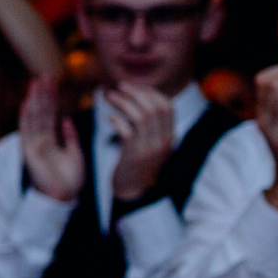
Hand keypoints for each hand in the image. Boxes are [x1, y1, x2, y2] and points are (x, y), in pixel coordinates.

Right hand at [19, 76, 83, 202]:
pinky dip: (26, 116)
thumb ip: (70, 137)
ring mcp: (32, 145)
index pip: (48, 115)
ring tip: (38, 82)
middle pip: (39, 113)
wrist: (64, 198)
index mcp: (49, 141)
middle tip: (45, 75)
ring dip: (36, 100)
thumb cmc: (69, 179)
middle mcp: (38, 140)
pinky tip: (28, 102)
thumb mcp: (74, 153)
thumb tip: (66, 119)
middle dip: (42, 94)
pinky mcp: (29, 153)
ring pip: (34, 118)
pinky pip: (27, 131)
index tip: (52, 83)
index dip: (50, 99)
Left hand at [102, 83, 173, 200]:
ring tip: (109, 96)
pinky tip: (108, 118)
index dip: (150, 92)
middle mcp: (162, 141)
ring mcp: (149, 149)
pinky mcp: (133, 157)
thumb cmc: (137, 163)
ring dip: (124, 103)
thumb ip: (149, 126)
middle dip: (136, 93)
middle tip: (120, 86)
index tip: (133, 87)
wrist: (133, 191)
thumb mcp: (150, 143)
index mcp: (169, 136)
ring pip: (141, 117)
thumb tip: (139, 100)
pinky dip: (117, 121)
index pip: (167, 106)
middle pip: (155, 108)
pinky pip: (128, 132)